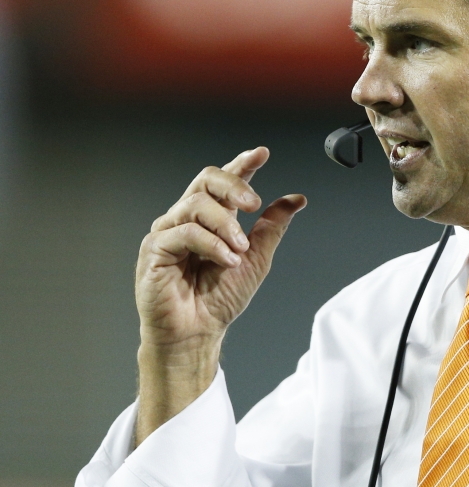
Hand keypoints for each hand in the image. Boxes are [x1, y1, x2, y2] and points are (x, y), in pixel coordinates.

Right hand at [134, 147, 305, 441]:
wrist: (199, 333)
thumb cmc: (220, 299)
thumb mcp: (257, 259)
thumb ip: (272, 227)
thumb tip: (296, 199)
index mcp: (212, 219)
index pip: (224, 181)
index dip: (242, 164)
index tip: (262, 153)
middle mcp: (188, 219)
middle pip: (206, 180)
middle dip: (234, 185)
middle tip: (254, 204)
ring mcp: (169, 232)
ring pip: (197, 204)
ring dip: (226, 225)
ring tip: (239, 251)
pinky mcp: (154, 250)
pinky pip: (184, 232)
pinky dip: (211, 244)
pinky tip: (226, 260)